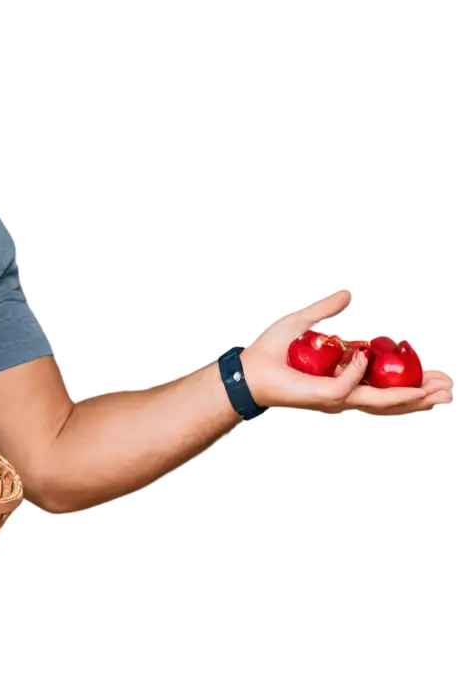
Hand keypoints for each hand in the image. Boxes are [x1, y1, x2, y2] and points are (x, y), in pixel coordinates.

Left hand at [239, 289, 454, 410]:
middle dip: (420, 396)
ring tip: (435, 393)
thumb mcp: (302, 321)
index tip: (433, 374)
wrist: (248, 367)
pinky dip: (357, 371)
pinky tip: (364, 357)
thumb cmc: (270, 350)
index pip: (383, 382)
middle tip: (446, 389)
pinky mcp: (322, 396)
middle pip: (389, 397)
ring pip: (379, 401)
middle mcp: (343, 390)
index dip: (409, 381)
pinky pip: (347, 386)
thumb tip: (346, 294)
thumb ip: (325, 309)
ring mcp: (334, 396)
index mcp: (343, 377)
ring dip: (407, 397)